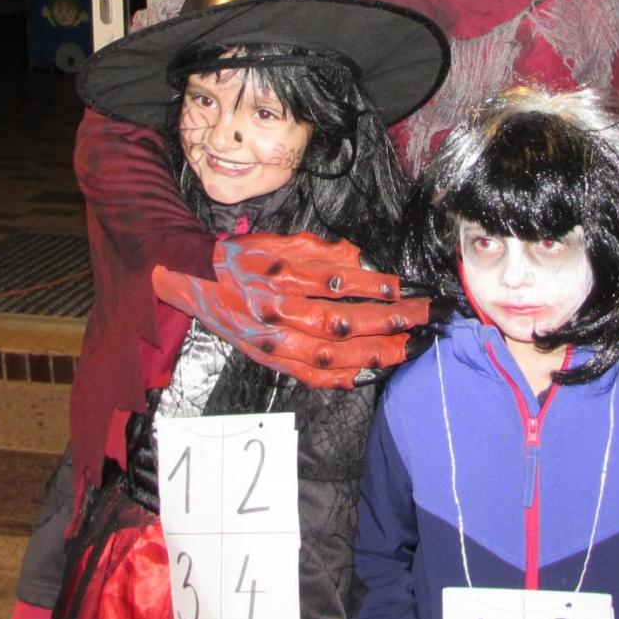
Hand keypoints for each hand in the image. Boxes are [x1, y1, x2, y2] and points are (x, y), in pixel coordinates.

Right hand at [150, 233, 429, 387]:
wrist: (199, 283)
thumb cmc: (244, 259)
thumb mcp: (281, 240)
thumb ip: (321, 250)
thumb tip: (360, 262)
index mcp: (282, 274)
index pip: (338, 282)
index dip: (374, 286)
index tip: (403, 286)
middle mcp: (279, 310)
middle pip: (341, 321)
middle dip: (386, 321)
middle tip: (420, 318)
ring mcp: (275, 340)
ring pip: (331, 354)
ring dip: (372, 353)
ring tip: (405, 348)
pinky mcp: (272, 360)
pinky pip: (311, 376)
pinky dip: (342, 378)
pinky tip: (368, 373)